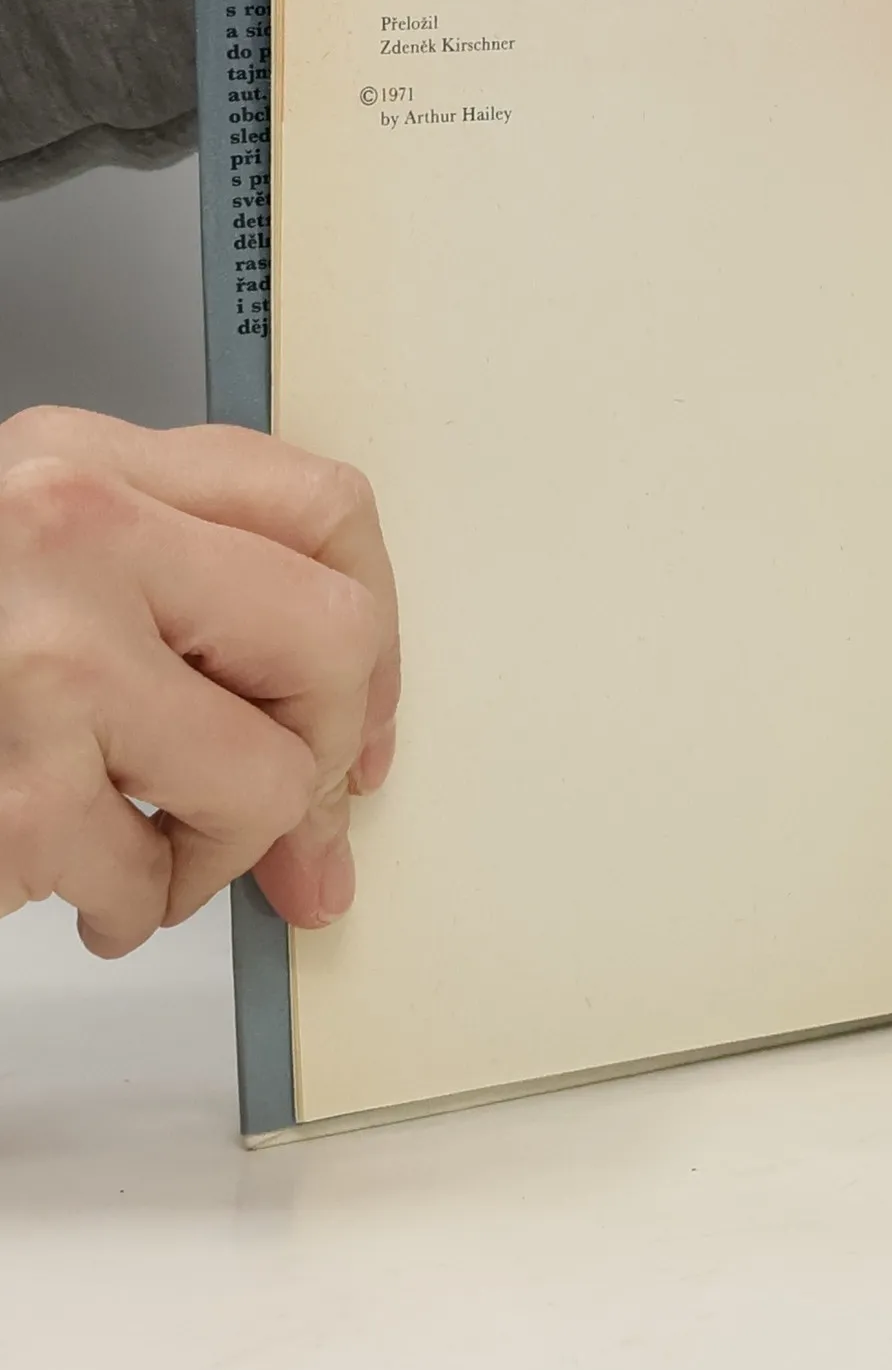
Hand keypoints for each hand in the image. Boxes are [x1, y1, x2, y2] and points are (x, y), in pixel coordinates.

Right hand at [0, 408, 397, 955]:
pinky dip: (135, 906)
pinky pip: (160, 877)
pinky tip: (82, 883)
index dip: (376, 622)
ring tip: (150, 847)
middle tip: (267, 795)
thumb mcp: (43, 580)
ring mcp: (39, 660)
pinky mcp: (8, 795)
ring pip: (270, 771)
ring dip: (223, 846)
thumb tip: (339, 786)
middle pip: (335, 635)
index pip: (324, 506)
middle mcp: (66, 532)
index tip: (363, 704)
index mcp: (83, 463)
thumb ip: (194, 632)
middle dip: (319, 747)